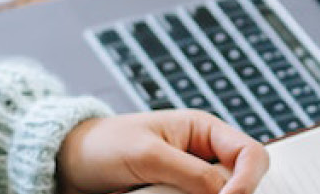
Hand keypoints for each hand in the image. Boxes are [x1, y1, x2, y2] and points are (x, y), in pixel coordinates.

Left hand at [54, 109, 269, 193]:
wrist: (68, 166)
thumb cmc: (103, 146)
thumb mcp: (148, 155)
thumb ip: (192, 174)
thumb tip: (227, 193)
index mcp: (205, 132)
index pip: (251, 155)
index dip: (247, 180)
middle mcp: (204, 159)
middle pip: (238, 186)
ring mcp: (190, 185)